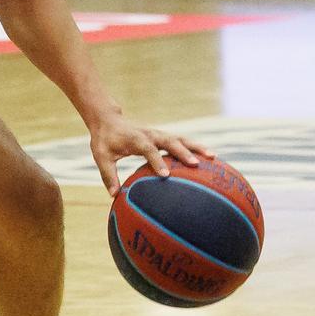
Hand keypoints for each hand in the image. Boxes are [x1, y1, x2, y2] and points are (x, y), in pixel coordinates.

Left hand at [87, 112, 213, 193]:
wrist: (110, 120)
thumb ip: (108, 175)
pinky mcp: (164, 136)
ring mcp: (159, 134)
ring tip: (213, 157)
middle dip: (184, 152)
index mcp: (136, 139)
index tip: (165, 175)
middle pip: (171, 141)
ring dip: (197, 147)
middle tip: (197, 165)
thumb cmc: (105, 140)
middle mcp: (151, 134)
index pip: (148, 149)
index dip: (157, 161)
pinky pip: (182, 141)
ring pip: (181, 138)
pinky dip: (195, 147)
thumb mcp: (101, 156)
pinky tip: (209, 157)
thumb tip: (114, 195)